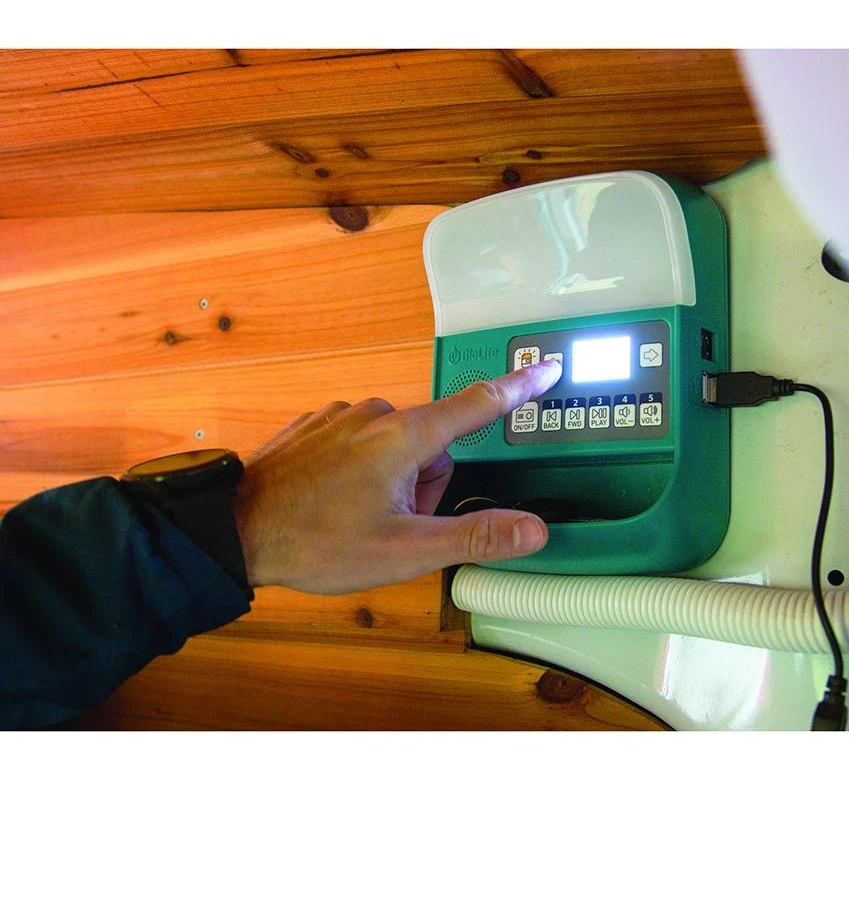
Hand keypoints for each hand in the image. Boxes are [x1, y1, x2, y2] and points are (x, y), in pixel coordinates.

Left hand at [234, 358, 561, 594]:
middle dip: (427, 485)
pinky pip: (360, 442)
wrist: (231, 532)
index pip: (479, 404)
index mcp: (405, 437)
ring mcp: (341, 417)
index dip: (519, 387)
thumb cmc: (316, 542)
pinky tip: (334, 501)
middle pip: (435, 444)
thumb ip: (474, 535)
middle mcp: (375, 414)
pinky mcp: (316, 425)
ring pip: (397, 446)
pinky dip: (360, 471)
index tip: (547, 366)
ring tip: (357, 518)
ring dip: (393, 481)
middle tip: (394, 525)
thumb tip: (533, 529)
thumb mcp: (404, 551)